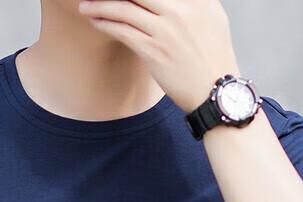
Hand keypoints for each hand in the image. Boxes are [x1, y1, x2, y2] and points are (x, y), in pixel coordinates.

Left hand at [77, 0, 240, 112]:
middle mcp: (179, 9)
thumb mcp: (213, 18)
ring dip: (101, 6)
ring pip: (124, 9)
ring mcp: (165, 30)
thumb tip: (176, 0)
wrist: (215, 91)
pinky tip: (96, 21)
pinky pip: (123, 31)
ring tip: (86, 5)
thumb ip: (194, 2)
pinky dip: (106, 24)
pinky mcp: (154, 50)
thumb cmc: (213, 59)